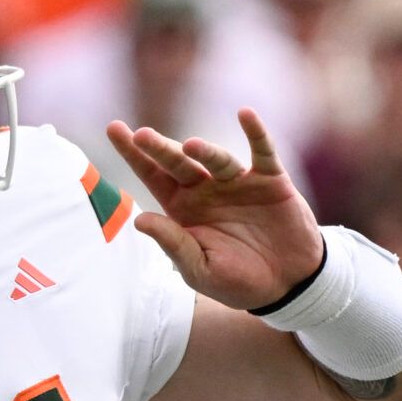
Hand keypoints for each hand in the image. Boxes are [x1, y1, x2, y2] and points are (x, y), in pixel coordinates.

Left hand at [107, 109, 323, 311]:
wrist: (288, 285)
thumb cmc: (237, 280)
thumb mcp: (200, 269)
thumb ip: (174, 244)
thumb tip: (140, 220)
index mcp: (182, 208)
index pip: (152, 175)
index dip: (134, 154)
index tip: (113, 129)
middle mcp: (206, 189)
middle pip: (178, 162)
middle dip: (159, 148)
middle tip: (141, 136)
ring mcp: (237, 182)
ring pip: (217, 159)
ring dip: (205, 151)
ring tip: (192, 147)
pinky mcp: (270, 180)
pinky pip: (262, 151)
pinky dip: (256, 133)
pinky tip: (245, 115)